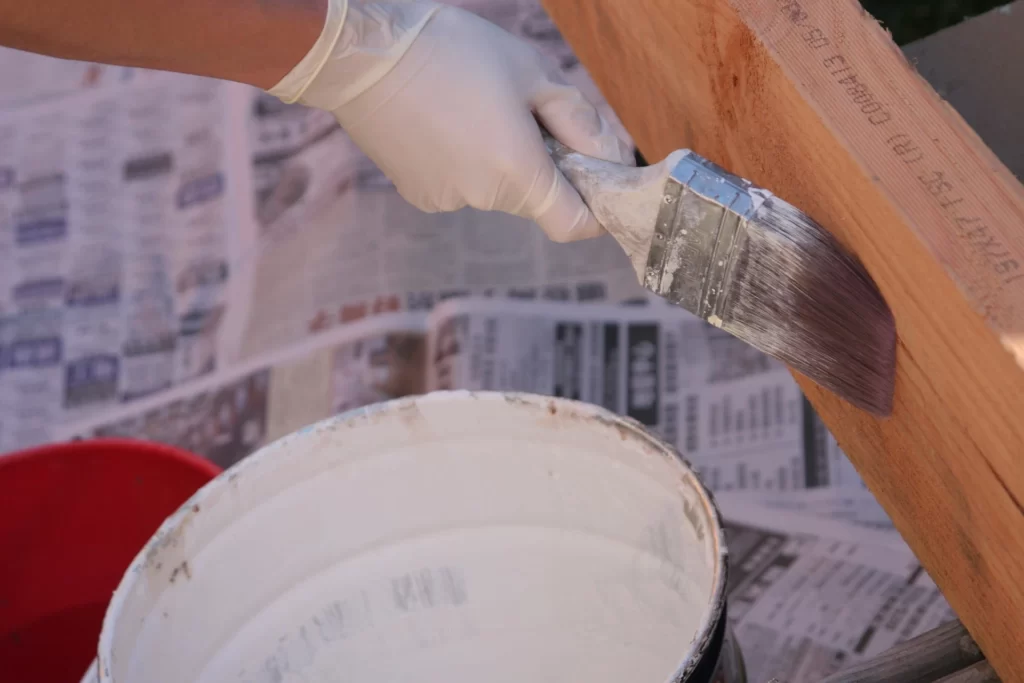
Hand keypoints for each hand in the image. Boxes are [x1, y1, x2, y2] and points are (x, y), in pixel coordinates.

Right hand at [270, 0, 633, 241]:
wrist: (363, 55)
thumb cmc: (454, 52)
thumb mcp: (531, 72)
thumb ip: (578, 121)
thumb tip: (609, 155)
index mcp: (518, 171)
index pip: (573, 224)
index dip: (593, 211)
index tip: (596, 184)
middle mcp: (483, 198)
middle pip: (533, 200)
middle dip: (542, 166)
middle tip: (526, 115)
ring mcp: (447, 200)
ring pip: (495, 190)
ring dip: (499, 161)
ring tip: (473, 108)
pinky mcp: (419, 194)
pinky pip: (459, 184)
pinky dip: (464, 162)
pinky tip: (442, 121)